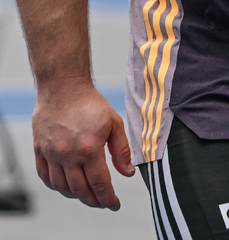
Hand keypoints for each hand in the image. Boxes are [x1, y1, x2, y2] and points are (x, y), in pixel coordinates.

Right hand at [32, 82, 134, 209]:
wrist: (64, 86)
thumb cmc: (90, 102)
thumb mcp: (114, 123)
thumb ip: (121, 150)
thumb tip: (128, 173)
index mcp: (89, 148)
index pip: (100, 184)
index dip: (109, 199)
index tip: (114, 204)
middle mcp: (68, 154)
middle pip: (80, 190)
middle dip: (94, 201)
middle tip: (102, 202)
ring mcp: (52, 153)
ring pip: (61, 187)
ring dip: (75, 196)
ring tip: (87, 194)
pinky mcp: (39, 149)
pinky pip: (45, 176)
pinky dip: (55, 186)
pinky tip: (65, 185)